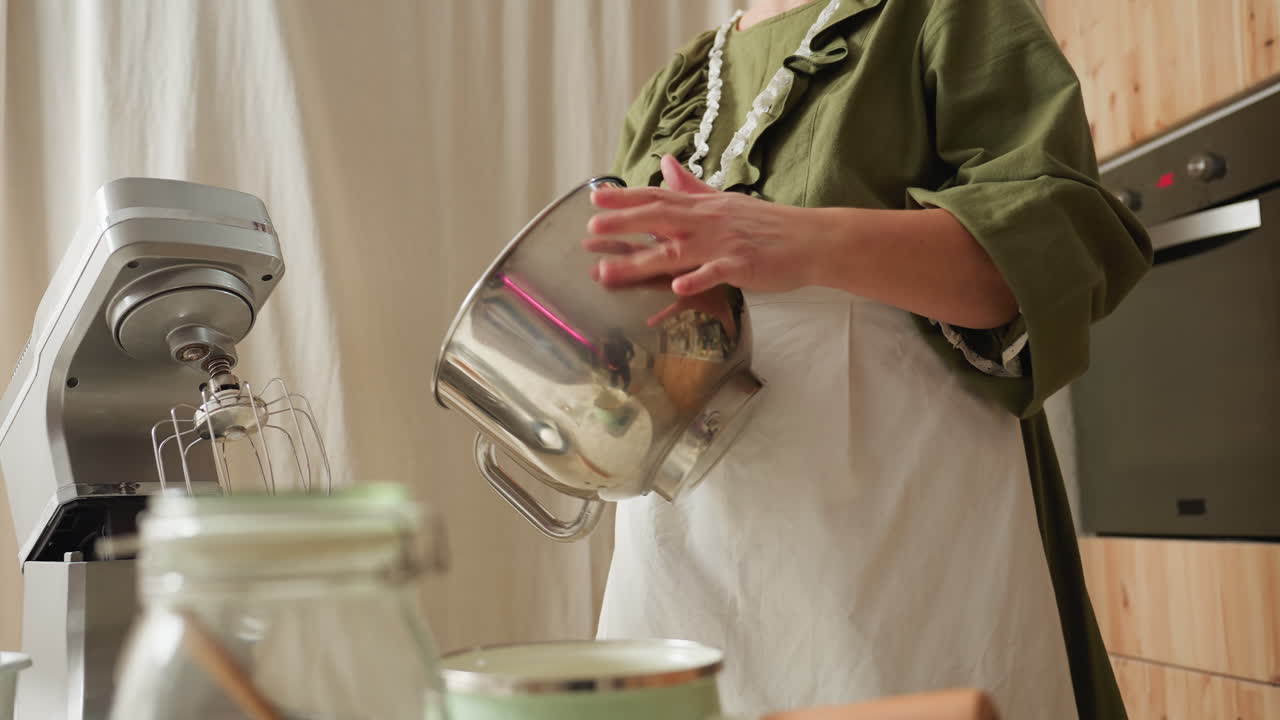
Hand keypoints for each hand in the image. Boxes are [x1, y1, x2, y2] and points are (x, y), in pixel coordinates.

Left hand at [585, 155, 816, 296]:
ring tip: (609, 271)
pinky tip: (677, 288)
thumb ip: (691, 187)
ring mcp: (724, 243)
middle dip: (622, 223)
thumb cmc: (768, 224)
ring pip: (676, 250)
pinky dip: (697, 278)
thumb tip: (665, 164)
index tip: (594, 198)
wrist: (811, 239)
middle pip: (659, 217)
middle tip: (590, 228)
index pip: (657, 196)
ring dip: (641, 260)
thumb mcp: (724, 201)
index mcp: (703, 206)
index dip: (625, 198)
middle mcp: (708, 220)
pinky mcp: (743, 264)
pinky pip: (716, 272)